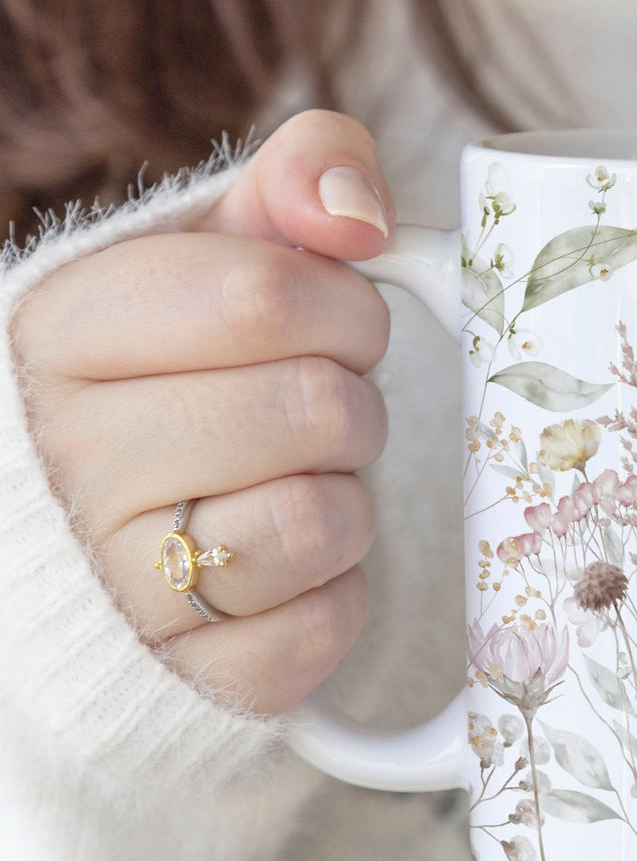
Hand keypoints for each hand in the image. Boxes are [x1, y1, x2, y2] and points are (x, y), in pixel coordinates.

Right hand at [8, 110, 395, 714]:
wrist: (114, 544)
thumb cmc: (186, 380)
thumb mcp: (217, 255)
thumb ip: (290, 185)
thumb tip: (355, 208)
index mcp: (57, 335)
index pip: (263, 294)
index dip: (343, 306)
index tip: (336, 324)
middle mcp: (68, 463)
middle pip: (314, 407)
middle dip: (352, 402)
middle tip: (314, 414)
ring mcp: (120, 585)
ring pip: (326, 517)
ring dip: (347, 497)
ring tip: (292, 486)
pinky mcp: (194, 675)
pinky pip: (329, 622)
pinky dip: (337, 592)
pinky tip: (285, 570)